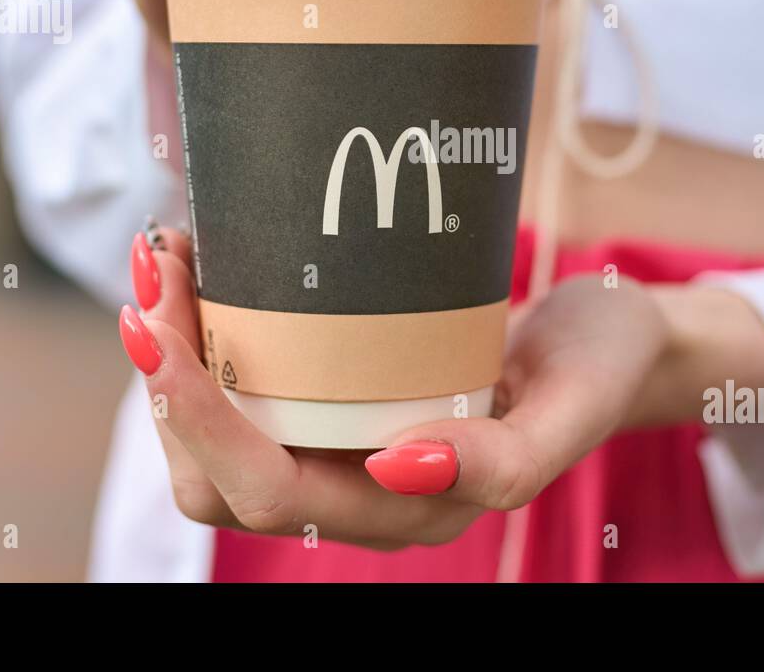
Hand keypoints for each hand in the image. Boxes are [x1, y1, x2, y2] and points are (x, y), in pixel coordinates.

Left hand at [121, 226, 669, 548]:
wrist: (607, 338)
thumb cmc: (597, 369)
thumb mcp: (574, 406)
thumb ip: (506, 461)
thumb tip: (400, 466)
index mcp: (406, 510)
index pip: (268, 492)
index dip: (199, 421)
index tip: (164, 329)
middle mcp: (356, 489)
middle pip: (215, 473)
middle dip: (165, 380)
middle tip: (156, 272)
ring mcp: (339, 443)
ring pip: (215, 430)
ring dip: (173, 349)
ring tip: (166, 254)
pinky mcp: (333, 396)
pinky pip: (245, 385)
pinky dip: (205, 329)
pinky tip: (203, 261)